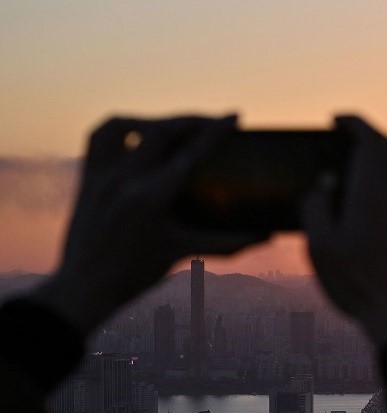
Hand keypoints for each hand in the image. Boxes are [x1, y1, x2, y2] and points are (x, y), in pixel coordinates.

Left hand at [30, 115, 268, 334]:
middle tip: (212, 121)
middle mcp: (123, 180)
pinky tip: (136, 132)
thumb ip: (227, 242)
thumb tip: (266, 236)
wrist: (86, 288)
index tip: (234, 116)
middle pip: (161, 131)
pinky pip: (98, 137)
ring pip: (124, 124)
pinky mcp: (87, 177)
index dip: (215, 131)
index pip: (190, 154)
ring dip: (153, 119)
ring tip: (173, 126)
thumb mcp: (182, 253)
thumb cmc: (135, 274)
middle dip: (191, 120)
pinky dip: (119, 127)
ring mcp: (101, 176)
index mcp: (150, 198)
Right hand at [301, 115, 386, 348]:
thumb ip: (315, 208)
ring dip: (365, 171)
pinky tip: (350, 217)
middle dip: (363, 139)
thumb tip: (321, 186)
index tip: (336, 120)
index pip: (375, 141)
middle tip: (337, 139)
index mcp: (373, 196)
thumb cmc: (359, 284)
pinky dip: (370, 196)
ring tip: (335, 181)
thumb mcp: (321, 246)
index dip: (356, 123)